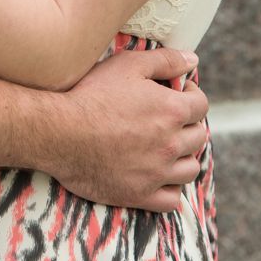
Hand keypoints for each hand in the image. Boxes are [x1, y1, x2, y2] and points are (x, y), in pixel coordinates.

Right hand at [39, 46, 209, 211]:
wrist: (60, 132)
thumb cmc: (92, 94)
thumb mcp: (127, 64)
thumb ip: (165, 60)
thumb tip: (193, 60)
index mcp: (172, 111)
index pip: (201, 105)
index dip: (190, 96)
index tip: (176, 94)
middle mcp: (171, 144)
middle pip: (198, 137)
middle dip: (187, 124)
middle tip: (167, 119)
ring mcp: (158, 173)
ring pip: (190, 169)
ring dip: (183, 156)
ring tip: (165, 147)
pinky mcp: (141, 195)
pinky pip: (172, 200)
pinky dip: (171, 188)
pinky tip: (158, 175)